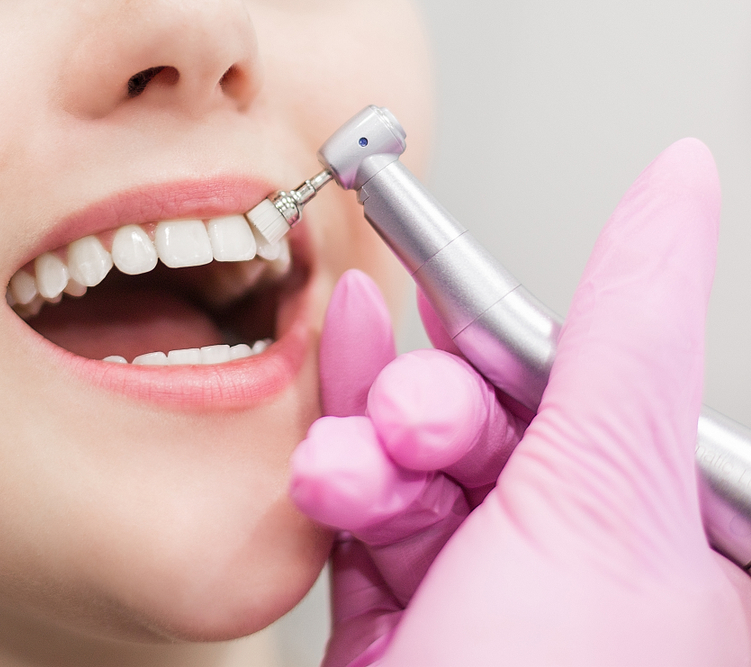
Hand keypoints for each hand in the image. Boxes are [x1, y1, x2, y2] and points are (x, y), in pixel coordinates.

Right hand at [292, 138, 750, 665]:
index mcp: (680, 540)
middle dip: (430, 407)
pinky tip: (320, 431)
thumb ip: (621, 337)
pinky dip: (338, 468)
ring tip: (349, 465)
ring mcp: (489, 595)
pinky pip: (366, 515)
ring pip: (415, 462)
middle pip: (495, 418)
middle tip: (409, 427)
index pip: (597, 383)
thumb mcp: (601, 507)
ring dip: (367, 447)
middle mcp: (589, 567)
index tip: (442, 286)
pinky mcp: (403, 622)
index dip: (513, 341)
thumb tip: (679, 186)